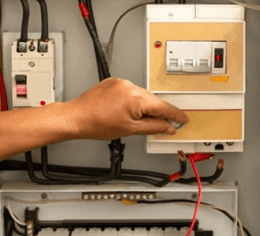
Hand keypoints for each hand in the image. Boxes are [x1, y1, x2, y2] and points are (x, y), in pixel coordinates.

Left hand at [63, 77, 188, 139]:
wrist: (77, 117)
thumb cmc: (97, 124)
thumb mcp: (130, 130)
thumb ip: (153, 127)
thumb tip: (167, 127)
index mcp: (137, 98)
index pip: (163, 106)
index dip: (175, 114)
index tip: (182, 118)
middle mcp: (130, 86)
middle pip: (153, 100)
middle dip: (157, 112)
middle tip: (161, 124)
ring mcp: (121, 83)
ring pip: (141, 95)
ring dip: (143, 107)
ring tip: (132, 120)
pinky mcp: (113, 82)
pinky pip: (129, 91)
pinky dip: (131, 101)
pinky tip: (123, 111)